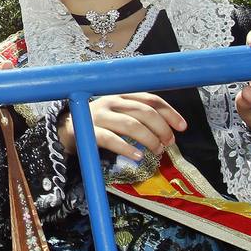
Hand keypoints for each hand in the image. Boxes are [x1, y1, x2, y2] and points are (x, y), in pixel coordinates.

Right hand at [60, 94, 186, 160]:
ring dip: (149, 139)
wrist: (68, 129)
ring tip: (157, 150)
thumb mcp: (120, 113)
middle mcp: (110, 101)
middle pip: (144, 111)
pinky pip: (111, 139)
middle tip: (168, 143)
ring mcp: (99, 115)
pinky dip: (127, 148)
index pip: (151, 99)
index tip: (182, 127)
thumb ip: (141, 116)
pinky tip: (138, 156)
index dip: (169, 112)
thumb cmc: (101, 122)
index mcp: (121, 94)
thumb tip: (171, 128)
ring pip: (131, 125)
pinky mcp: (89, 131)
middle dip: (161, 128)